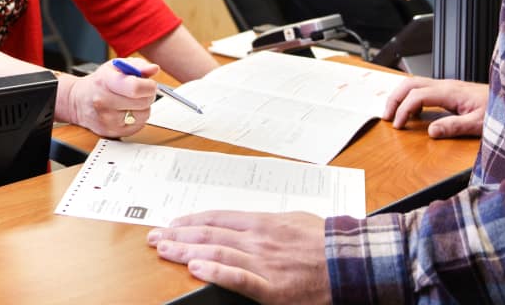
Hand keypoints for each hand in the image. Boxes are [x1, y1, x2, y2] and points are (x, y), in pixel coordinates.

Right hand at [62, 58, 159, 136]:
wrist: (79, 101)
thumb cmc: (100, 82)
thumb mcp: (117, 65)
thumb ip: (138, 65)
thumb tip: (153, 69)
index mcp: (106, 81)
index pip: (135, 87)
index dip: (149, 85)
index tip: (149, 84)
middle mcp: (104, 102)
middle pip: (143, 102)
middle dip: (147, 95)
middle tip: (140, 91)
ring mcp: (107, 120)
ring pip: (144, 115)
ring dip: (143, 107)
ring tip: (131, 101)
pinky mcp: (112, 133)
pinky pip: (139, 126)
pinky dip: (137, 118)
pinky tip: (127, 111)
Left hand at [147, 211, 331, 304]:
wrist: (350, 261)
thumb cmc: (326, 241)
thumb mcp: (295, 220)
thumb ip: (269, 223)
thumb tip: (252, 222)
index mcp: (263, 221)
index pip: (218, 218)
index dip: (192, 221)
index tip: (172, 223)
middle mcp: (258, 238)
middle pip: (210, 233)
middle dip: (179, 234)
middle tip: (154, 236)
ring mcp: (263, 262)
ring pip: (216, 252)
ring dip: (185, 250)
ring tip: (163, 249)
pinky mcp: (271, 288)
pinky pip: (238, 278)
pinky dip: (215, 271)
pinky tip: (195, 268)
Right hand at [382, 75, 487, 137]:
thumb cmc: (498, 110)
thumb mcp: (479, 124)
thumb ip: (455, 127)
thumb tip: (431, 131)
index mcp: (450, 92)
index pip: (417, 95)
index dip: (403, 109)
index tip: (398, 125)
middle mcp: (446, 85)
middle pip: (410, 84)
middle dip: (394, 98)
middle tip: (386, 116)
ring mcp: (447, 86)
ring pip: (415, 84)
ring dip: (401, 96)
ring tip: (394, 113)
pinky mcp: (449, 90)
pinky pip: (423, 89)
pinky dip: (411, 98)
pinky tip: (413, 113)